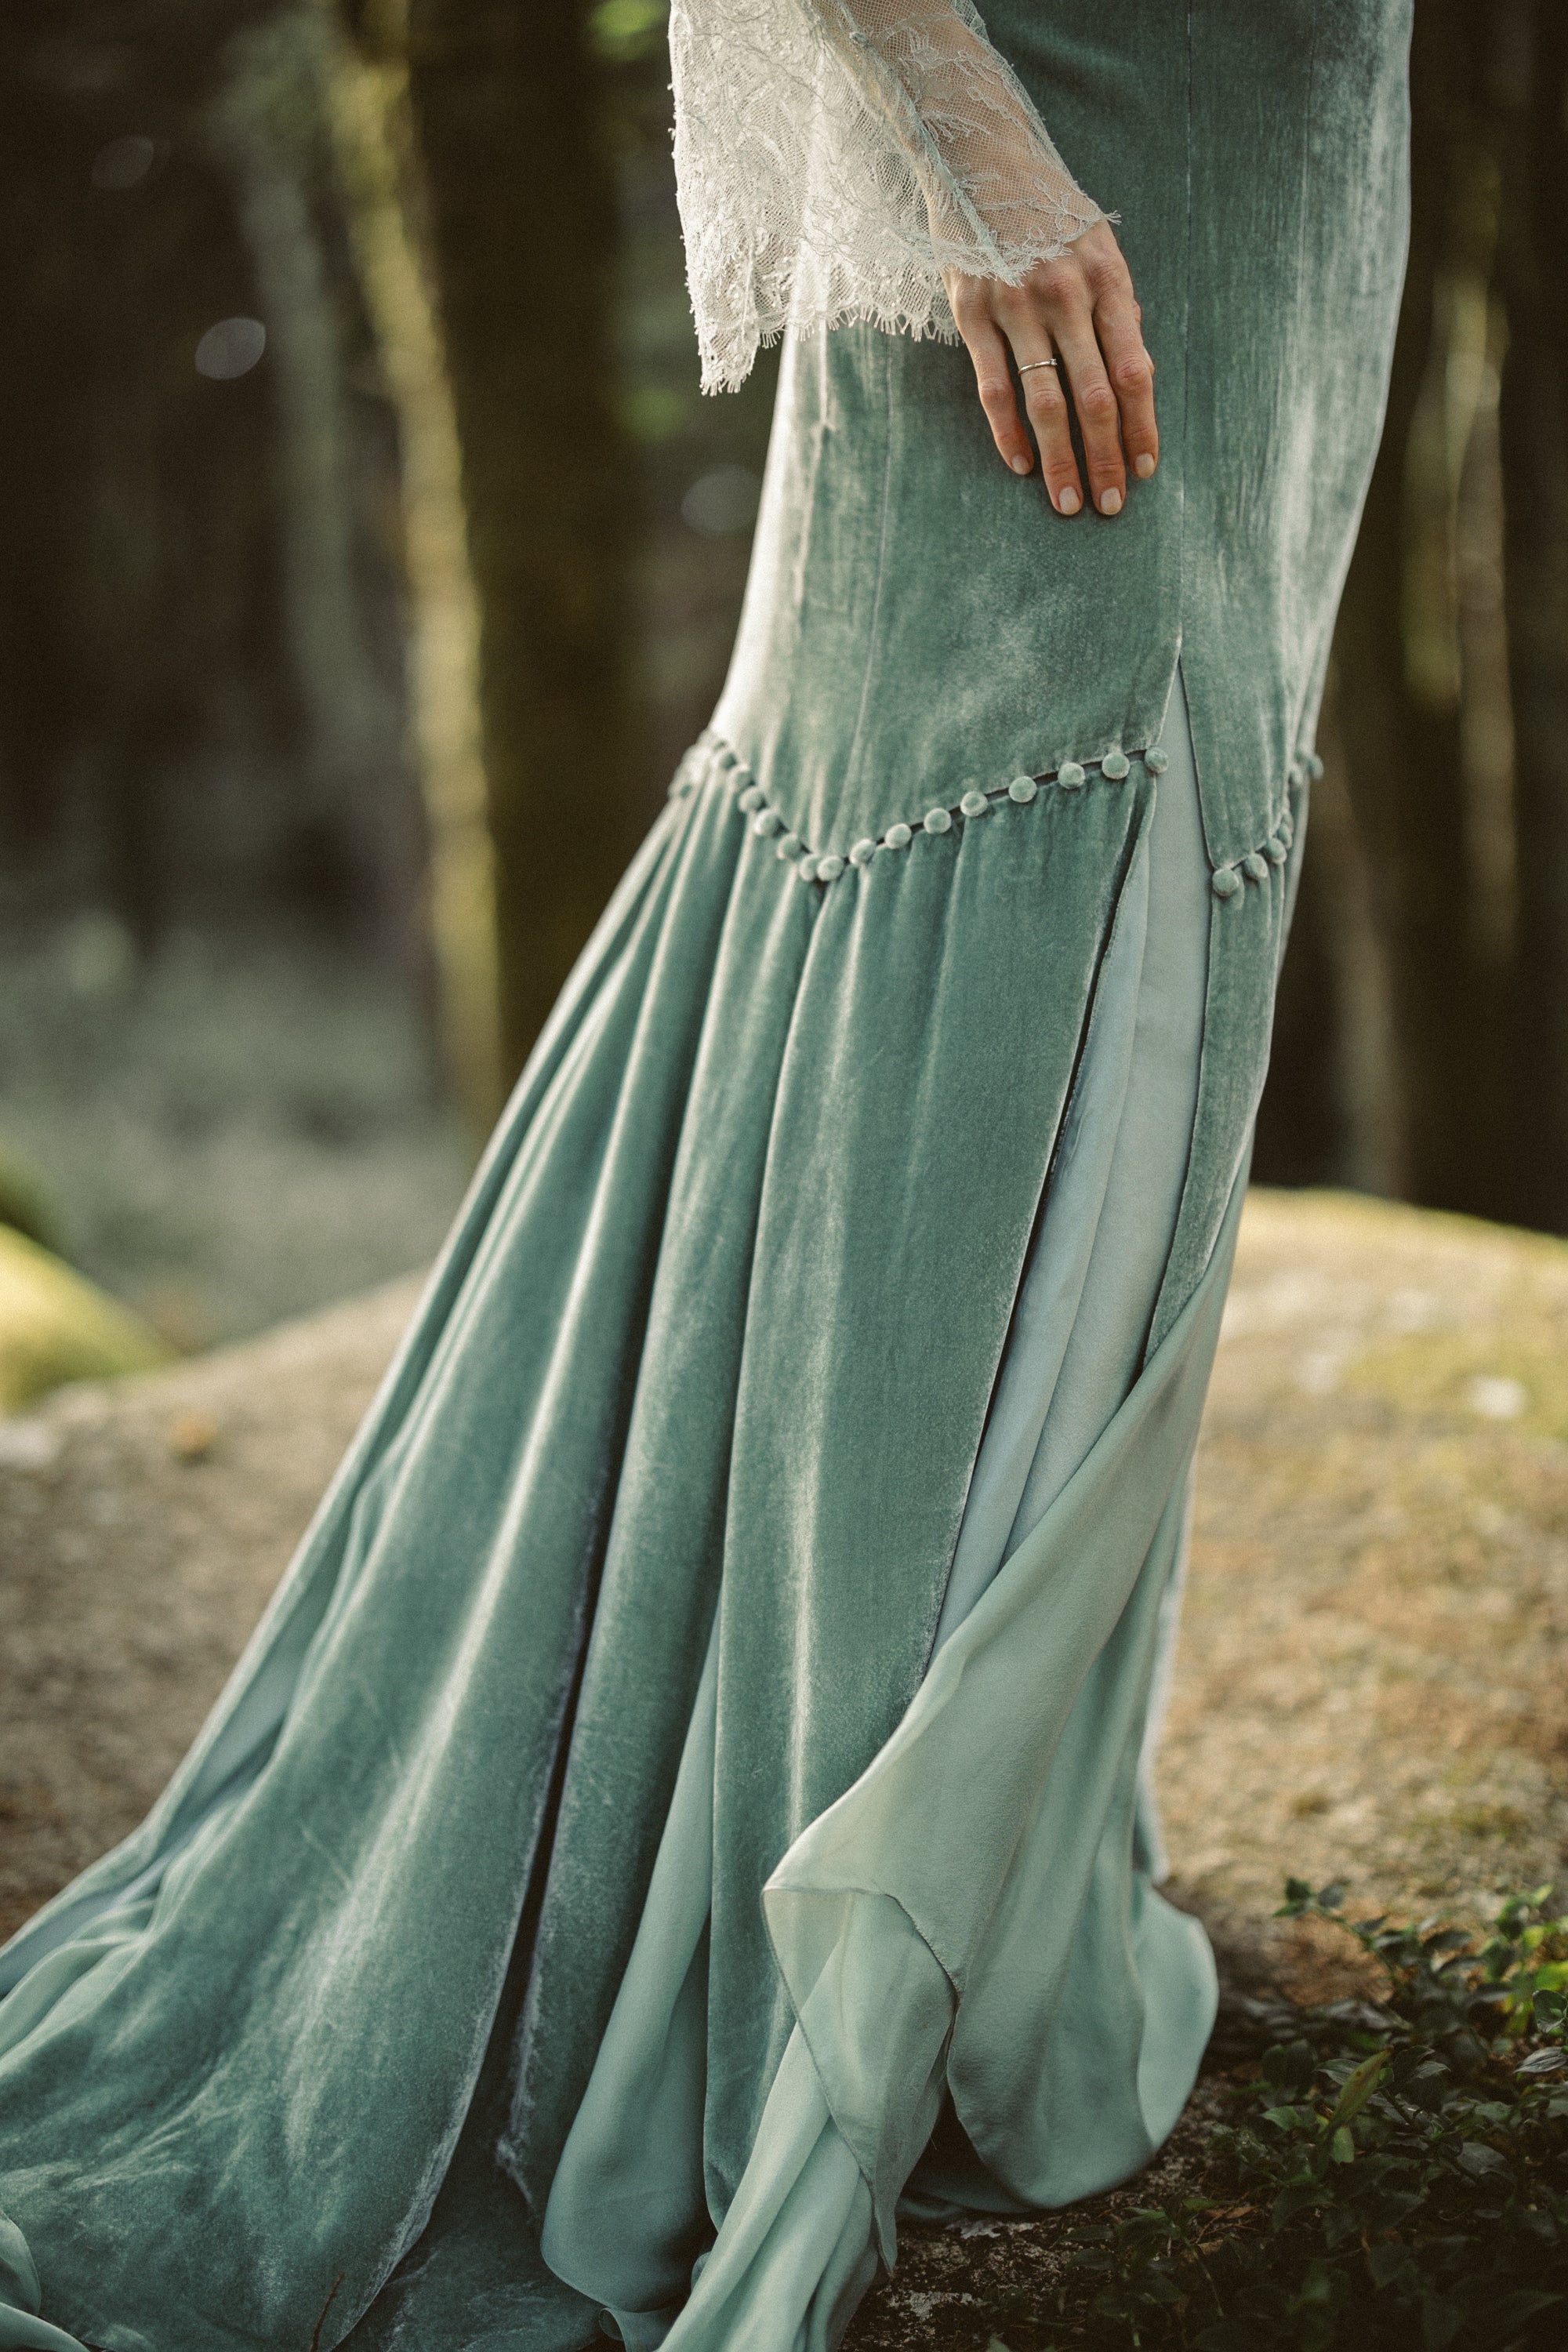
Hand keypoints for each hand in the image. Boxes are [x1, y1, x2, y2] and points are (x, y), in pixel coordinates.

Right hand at [945, 221, 1156, 516]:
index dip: (1143, 427)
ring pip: (1046, 400)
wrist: (979, 152)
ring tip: (1068, 503)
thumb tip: (1137, 374)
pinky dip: (1008, 432)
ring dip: (1060, 459)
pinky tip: (1021, 465)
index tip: (1145, 471)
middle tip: (1110, 507)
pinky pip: (994, 386)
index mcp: (1108, 278)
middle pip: (1095, 396)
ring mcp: (1017, 303)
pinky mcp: (971, 310)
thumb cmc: (1046, 207)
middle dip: (1106, 458)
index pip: (1135, 370)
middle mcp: (1066, 293)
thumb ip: (1116, 307)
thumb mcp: (1097, 243)